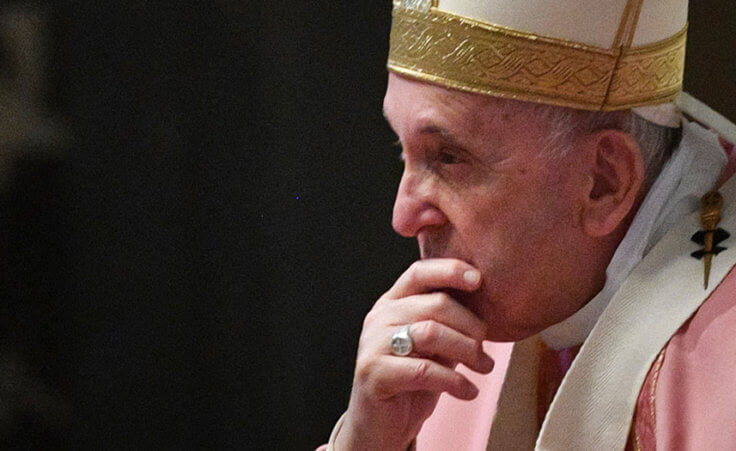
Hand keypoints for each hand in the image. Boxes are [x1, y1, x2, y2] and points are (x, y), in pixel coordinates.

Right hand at [335, 259, 493, 450]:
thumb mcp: (433, 347)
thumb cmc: (410, 382)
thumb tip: (488, 307)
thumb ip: (450, 324)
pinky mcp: (373, 373)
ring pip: (431, 333)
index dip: (449, 270)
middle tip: (486, 348)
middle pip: (434, 304)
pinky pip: (424, 370)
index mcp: (392, 303)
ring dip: (467, 350)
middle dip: (471, 325)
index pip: (419, 273)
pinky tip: (468, 391)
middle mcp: (379, 318)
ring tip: (484, 367)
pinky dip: (454, 381)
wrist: (378, 427)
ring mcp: (373, 344)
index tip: (478, 279)